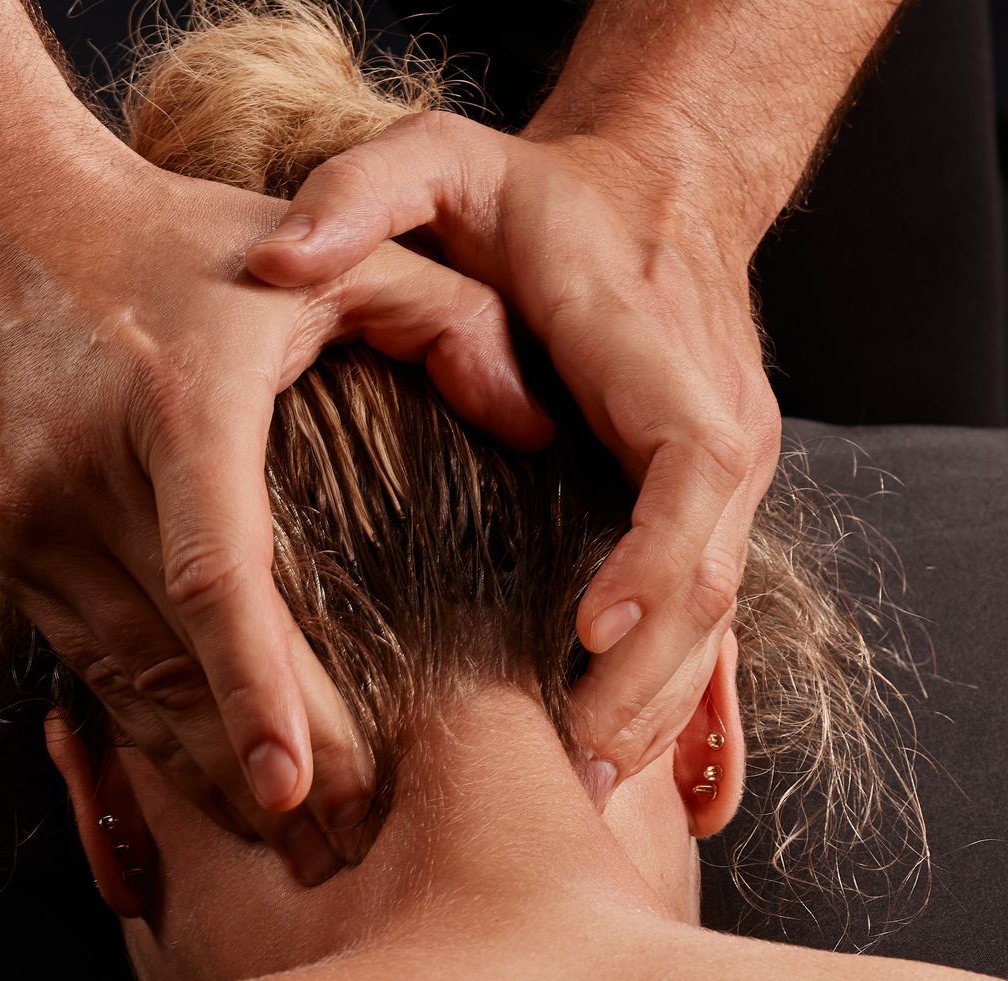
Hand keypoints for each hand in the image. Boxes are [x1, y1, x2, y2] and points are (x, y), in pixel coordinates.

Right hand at [0, 126, 549, 880]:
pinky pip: (81, 662)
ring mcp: (28, 518)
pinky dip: (147, 722)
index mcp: (179, 406)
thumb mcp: (327, 252)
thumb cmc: (176, 235)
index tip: (300, 787)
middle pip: (176, 659)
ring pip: (123, 682)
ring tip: (286, 835)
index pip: (218, 575)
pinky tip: (208, 764)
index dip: (260, 689)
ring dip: (199, 764)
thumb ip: (448, 319)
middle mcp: (90, 475)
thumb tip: (537, 421)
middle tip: (340, 846)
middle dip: (256, 763)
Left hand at [245, 112, 782, 796]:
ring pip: (719, 620)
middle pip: (712, 577)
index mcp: (659, 355)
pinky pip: (716, 625)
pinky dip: (690, 706)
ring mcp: (730, 482)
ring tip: (579, 795)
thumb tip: (277, 259)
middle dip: (647, 681)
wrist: (661, 188)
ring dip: (658, 713)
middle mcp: (720, 428)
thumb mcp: (441, 159)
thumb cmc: (541, 194)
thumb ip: (362, 193)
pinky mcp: (714, 514)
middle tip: (564, 769)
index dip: (649, 555)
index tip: (589, 632)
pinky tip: (653, 782)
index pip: (686, 465)